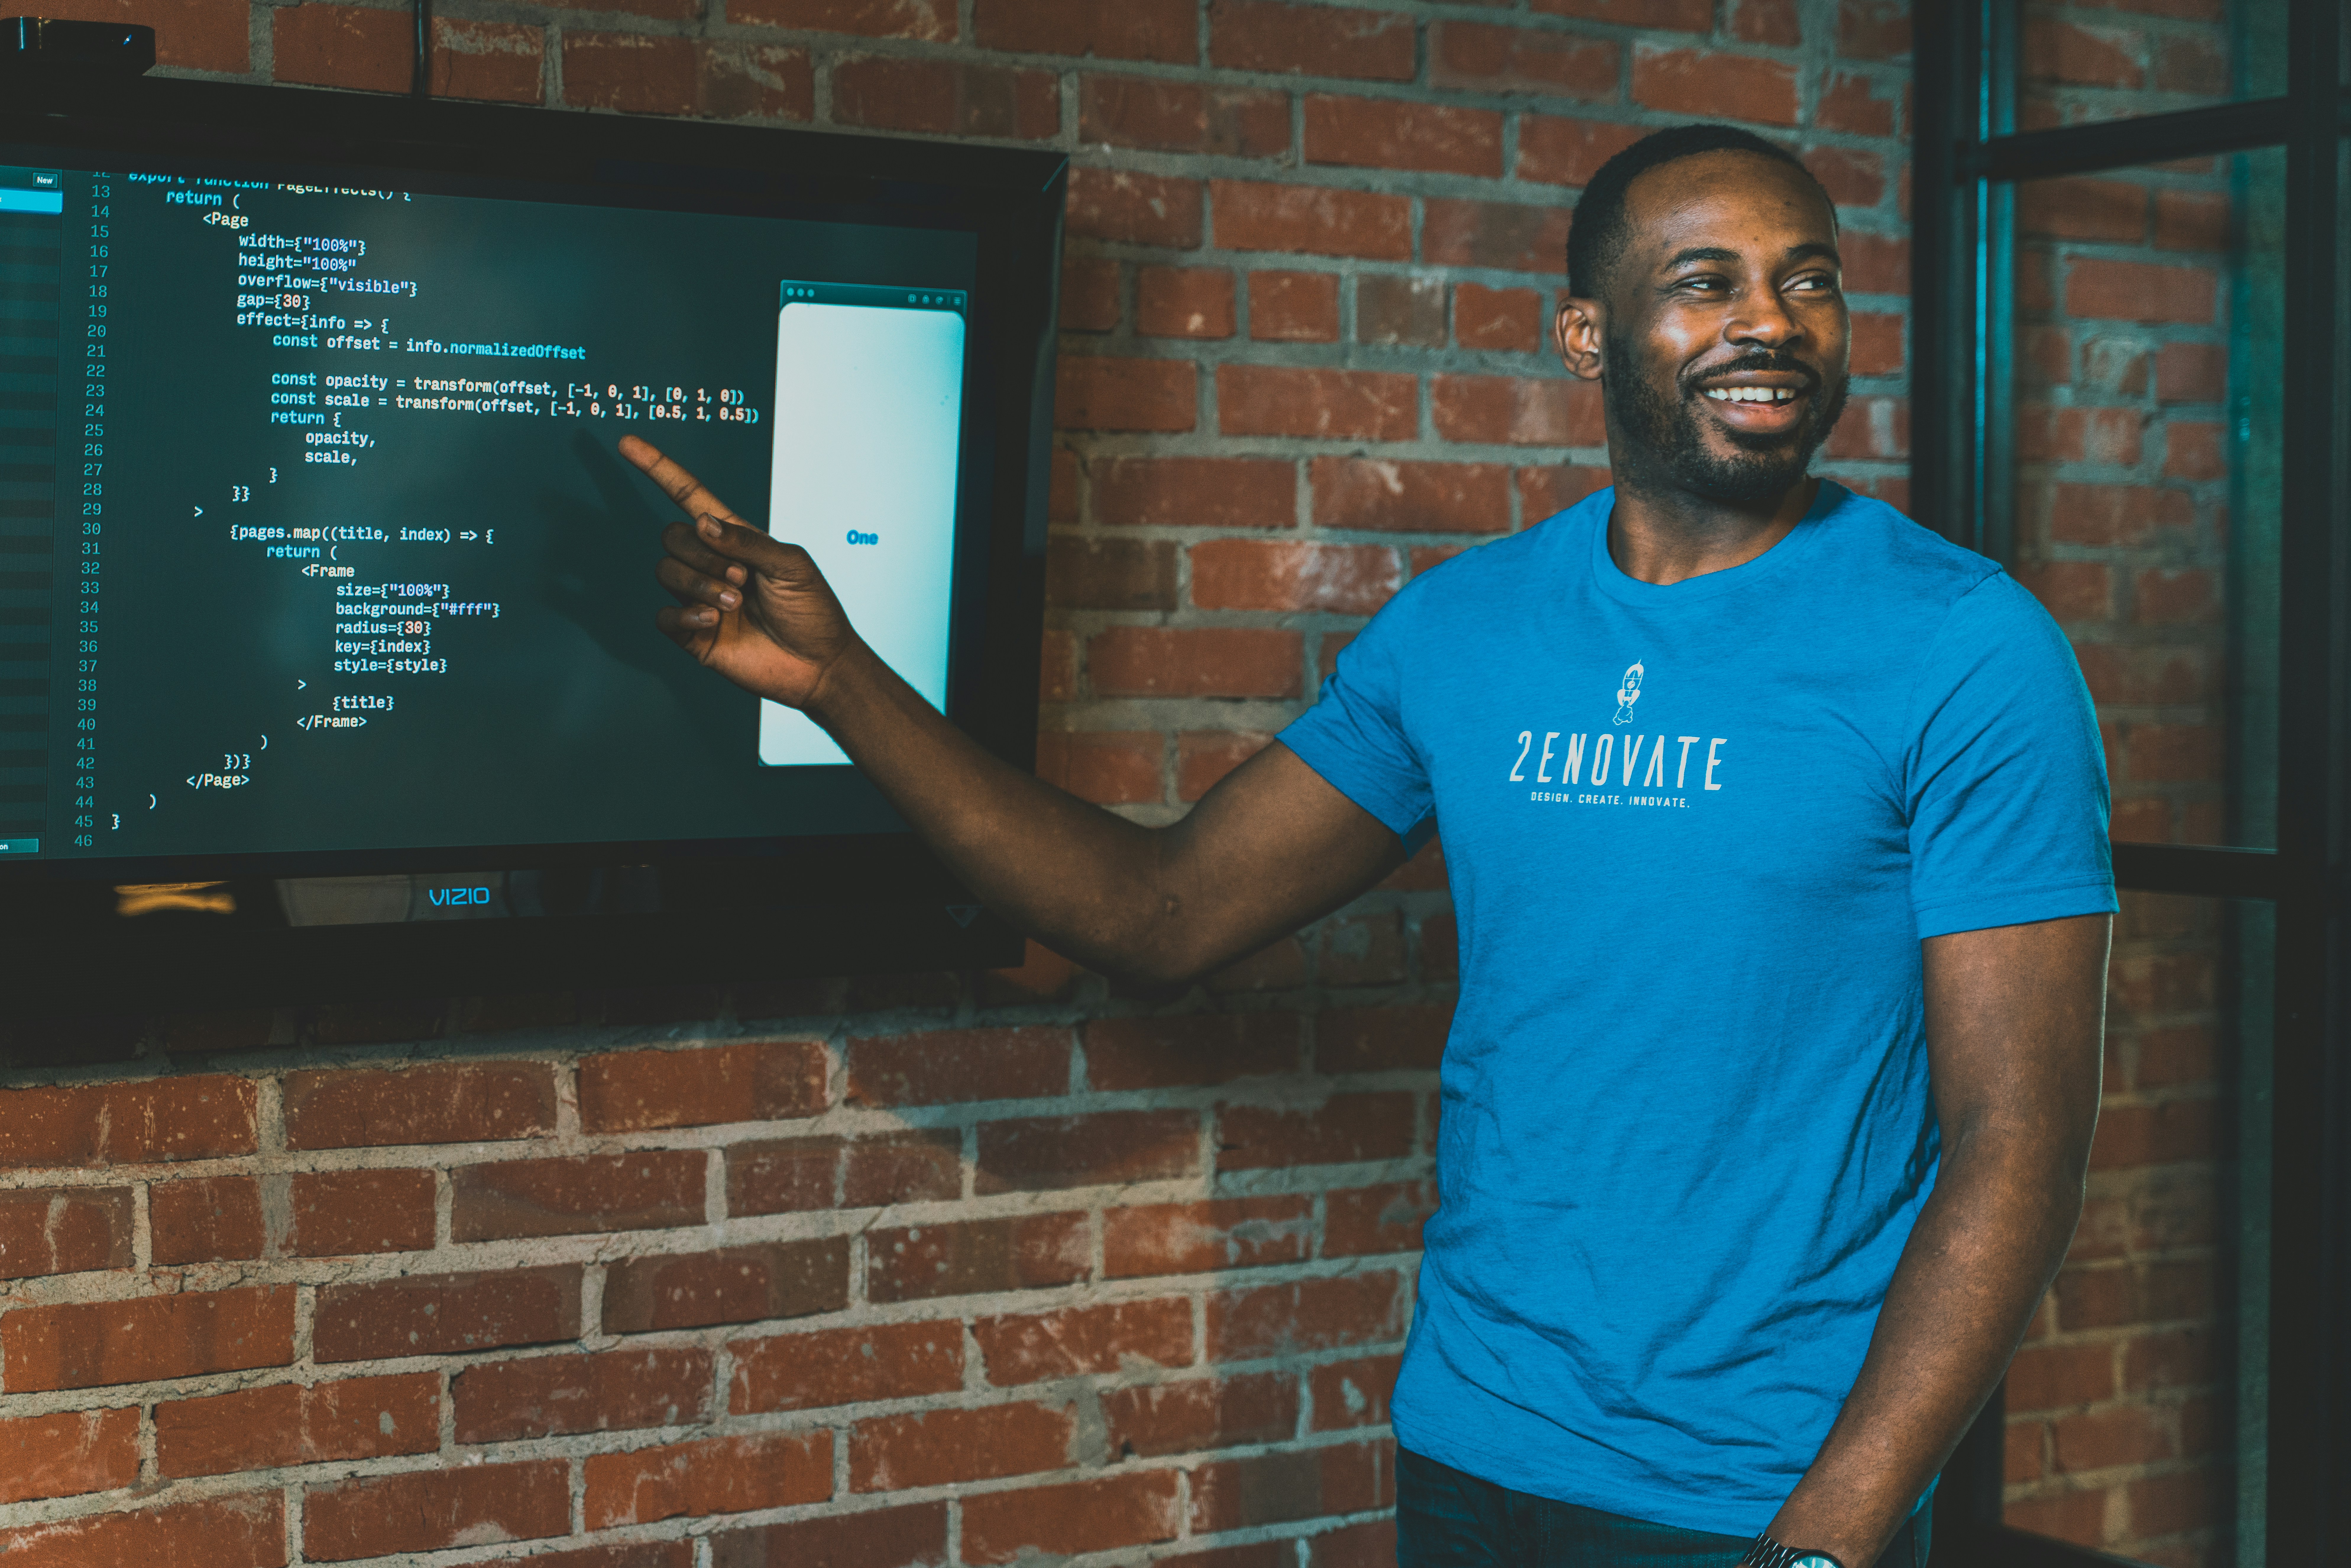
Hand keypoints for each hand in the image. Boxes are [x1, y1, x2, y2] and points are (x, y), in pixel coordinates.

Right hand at [621, 434, 861, 712]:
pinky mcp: (693, 634)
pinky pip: (664, 616)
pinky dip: (684, 616)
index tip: (628, 443)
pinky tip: (713, 623)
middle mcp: (711, 564)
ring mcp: (698, 598)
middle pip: (672, 536)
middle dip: (703, 554)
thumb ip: (747, 540)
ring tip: (736, 604)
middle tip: (742, 579)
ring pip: (665, 571)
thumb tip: (703, 522)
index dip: (658, 469)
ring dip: (699, 585)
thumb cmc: (812, 609)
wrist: (819, 665)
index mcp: (734, 538)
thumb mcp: (791, 564)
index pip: (687, 495)